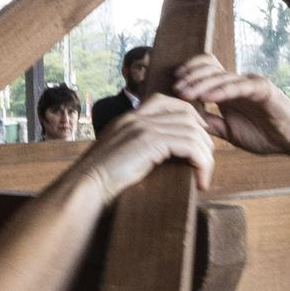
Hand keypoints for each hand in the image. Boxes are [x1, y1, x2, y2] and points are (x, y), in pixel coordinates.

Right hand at [74, 95, 214, 203]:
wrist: (84, 188)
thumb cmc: (99, 183)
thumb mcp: (117, 159)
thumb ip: (135, 151)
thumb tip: (156, 161)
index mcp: (128, 119)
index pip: (167, 102)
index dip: (189, 116)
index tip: (198, 138)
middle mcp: (136, 117)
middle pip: (185, 113)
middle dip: (203, 136)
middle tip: (206, 160)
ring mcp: (142, 127)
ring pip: (192, 130)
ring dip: (205, 155)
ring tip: (204, 175)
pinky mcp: (150, 142)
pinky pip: (190, 146)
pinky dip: (201, 163)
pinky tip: (200, 181)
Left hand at [170, 55, 289, 156]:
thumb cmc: (263, 135)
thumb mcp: (228, 132)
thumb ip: (211, 124)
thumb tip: (188, 121)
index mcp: (228, 92)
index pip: (205, 72)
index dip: (189, 75)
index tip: (173, 86)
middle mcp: (237, 83)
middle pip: (209, 68)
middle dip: (190, 76)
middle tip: (175, 87)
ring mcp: (249, 83)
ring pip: (221, 76)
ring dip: (201, 83)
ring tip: (185, 92)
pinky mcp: (262, 88)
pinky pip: (239, 86)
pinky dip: (221, 91)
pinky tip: (207, 98)